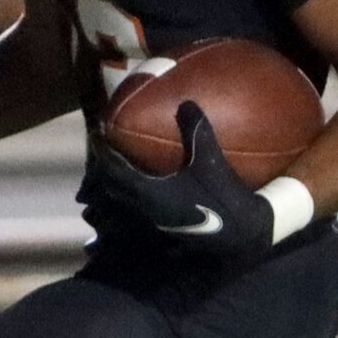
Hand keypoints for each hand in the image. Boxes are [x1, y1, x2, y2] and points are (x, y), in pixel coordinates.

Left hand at [83, 103, 276, 264]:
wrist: (241, 235)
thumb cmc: (223, 198)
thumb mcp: (211, 161)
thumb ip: (196, 131)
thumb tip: (186, 102)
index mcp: (148, 191)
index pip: (114, 169)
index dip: (103, 151)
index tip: (96, 134)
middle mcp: (143, 209)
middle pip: (110, 189)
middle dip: (102, 169)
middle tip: (102, 150)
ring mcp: (150, 224)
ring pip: (118, 207)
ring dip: (110, 190)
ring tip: (110, 175)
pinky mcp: (160, 233)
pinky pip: (131, 220)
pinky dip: (123, 207)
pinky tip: (129, 201)